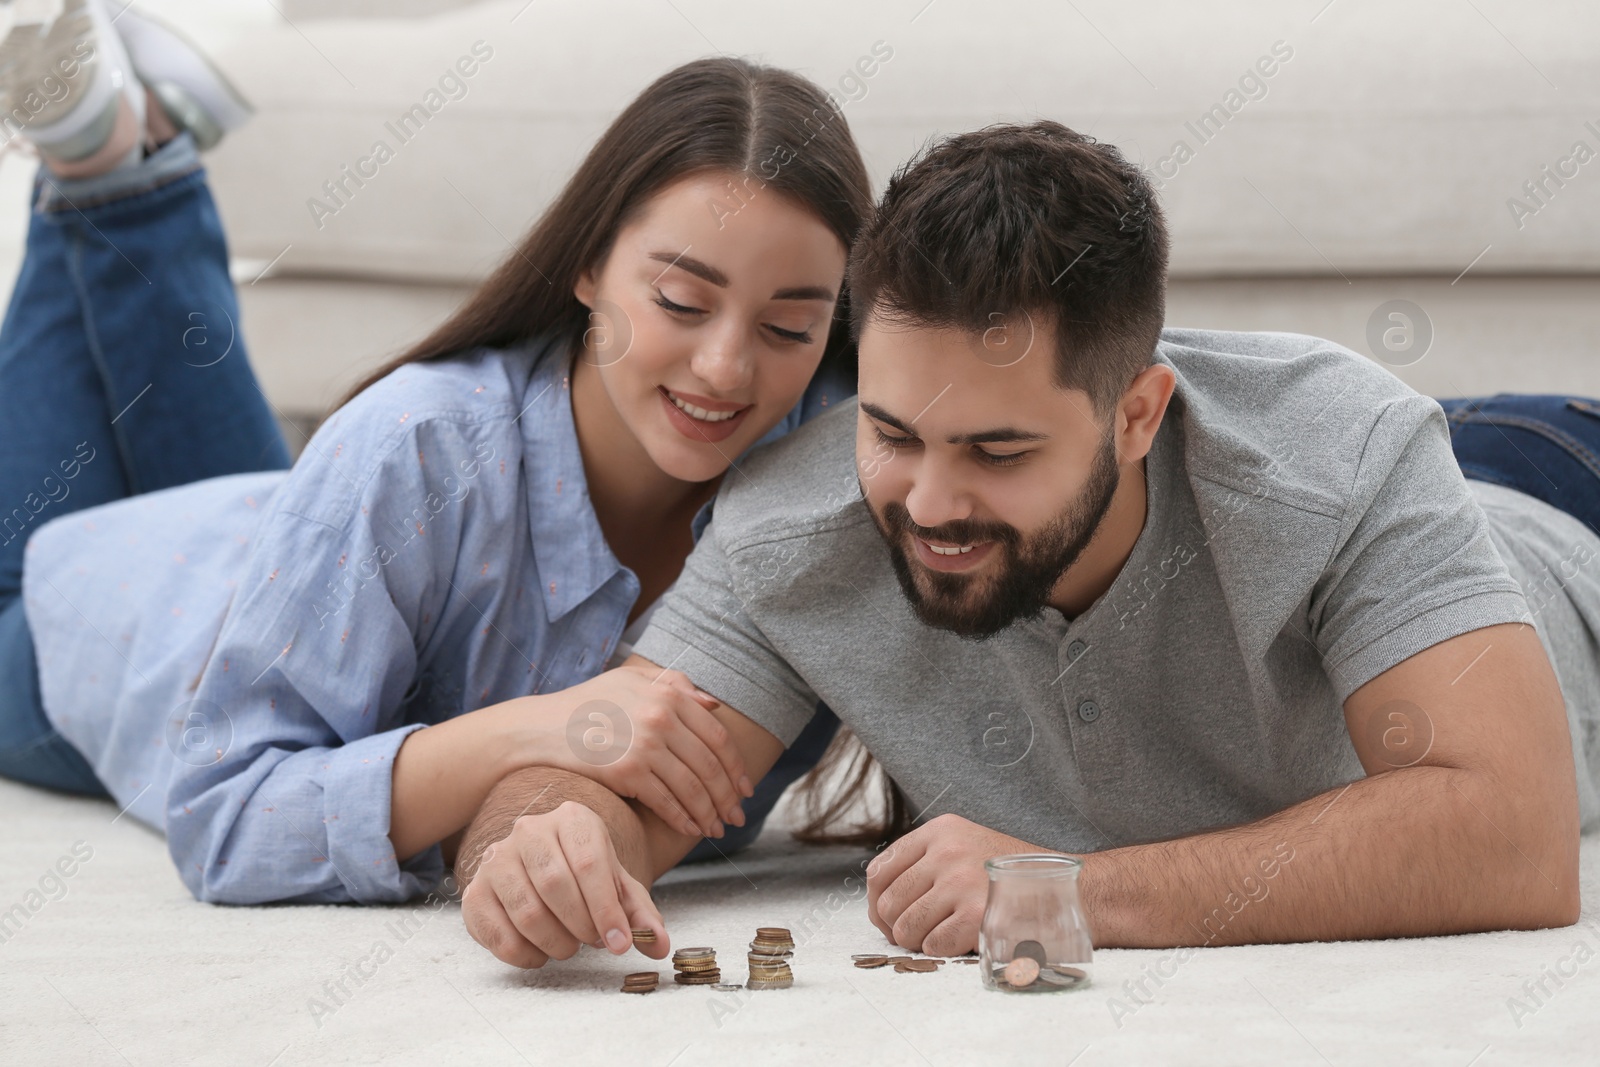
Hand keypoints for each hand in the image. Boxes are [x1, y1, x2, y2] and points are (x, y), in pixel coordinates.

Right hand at [462, 800, 668, 967]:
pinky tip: (540, 951)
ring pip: (527, 911)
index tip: (620, 944)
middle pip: (556, 885)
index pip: (589, 863)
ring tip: (569, 945)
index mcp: (572, 819)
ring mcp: (497, 859)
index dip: (607, 910)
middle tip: (592, 942)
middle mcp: (530, 830)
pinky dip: (524, 954)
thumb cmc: (584, 874)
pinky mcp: (475, 891)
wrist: (540, 865)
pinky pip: (497, 933)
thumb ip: (640, 915)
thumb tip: (659, 946)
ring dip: (555, 942)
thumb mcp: (617, 886)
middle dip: (581, 925)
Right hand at [540, 664, 752, 838]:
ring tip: (717, 829)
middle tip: (736, 817)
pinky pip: (666, 801)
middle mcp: (661, 718)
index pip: (717, 736)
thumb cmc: (587, 704)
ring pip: (692, 787)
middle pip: (709, 766)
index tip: (745, 788)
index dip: (736, 766)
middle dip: (728, 797)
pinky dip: (683, 819)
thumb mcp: (630, 680)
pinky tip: (691, 829)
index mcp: (668, 695)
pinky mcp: (627, 772)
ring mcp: (644, 746)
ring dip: (710, 812)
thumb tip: (714, 706)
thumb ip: (674, 686)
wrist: (541, 728)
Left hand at [865, 813, 1049, 955]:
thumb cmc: (1014, 876)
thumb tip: (880, 903)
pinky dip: (941, 952)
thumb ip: (926, 862)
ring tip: (941, 937)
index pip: (880, 870)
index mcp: (941, 831)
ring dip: (918, 942)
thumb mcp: (967, 846)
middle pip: (888, 902)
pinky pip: (932, 945)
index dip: (878, 902)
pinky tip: (959, 943)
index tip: (890, 917)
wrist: (1073, 889)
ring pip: (905, 927)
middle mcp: (946, 852)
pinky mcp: (976, 915)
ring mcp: (961, 882)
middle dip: (897, 927)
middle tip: (918, 934)